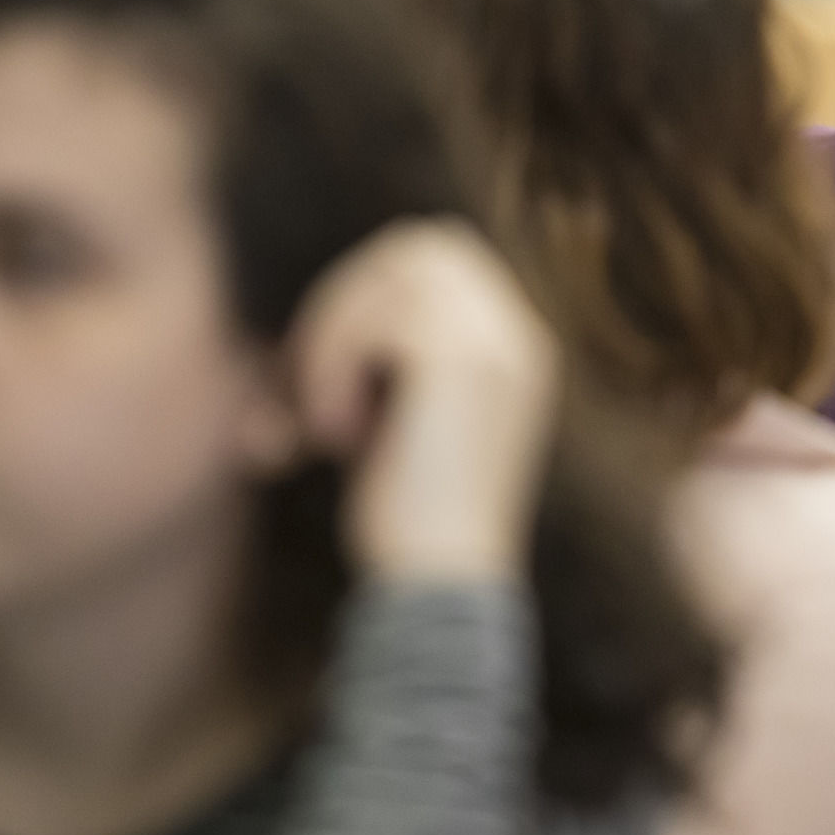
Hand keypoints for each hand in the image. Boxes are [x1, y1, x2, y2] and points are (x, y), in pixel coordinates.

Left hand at [291, 220, 558, 582]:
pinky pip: (374, 318)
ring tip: (328, 425)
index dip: (372, 293)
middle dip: (346, 301)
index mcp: (520, 349)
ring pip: (388, 274)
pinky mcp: (459, 361)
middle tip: (313, 382)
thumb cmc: (411, 522)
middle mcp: (521, 335)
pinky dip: (333, 369)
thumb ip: (399, 358)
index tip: (332, 368)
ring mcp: (498, 342)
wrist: (441, 588)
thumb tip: (335, 306)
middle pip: (416, 246)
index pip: (443, 258)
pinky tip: (339, 438)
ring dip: (332, 342)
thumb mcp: (413, 420)